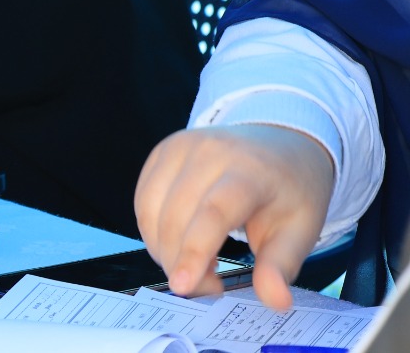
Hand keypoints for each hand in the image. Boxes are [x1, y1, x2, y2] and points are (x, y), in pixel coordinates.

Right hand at [135, 124, 334, 310]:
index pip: (213, 212)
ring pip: (151, 210)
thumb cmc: (289, 190)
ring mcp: (180, 146)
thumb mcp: (301, 230)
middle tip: (207, 287)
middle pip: (176, 216)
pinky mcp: (162, 150)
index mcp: (250, 169)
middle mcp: (210, 150)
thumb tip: (275, 301)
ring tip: (195, 265)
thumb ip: (281, 266)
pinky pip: (143, 200)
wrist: (279, 142)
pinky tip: (178, 243)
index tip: (184, 286)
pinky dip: (152, 231)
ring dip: (162, 249)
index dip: (194, 251)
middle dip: (180, 261)